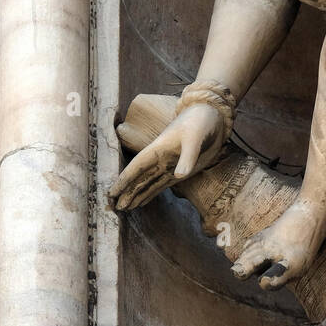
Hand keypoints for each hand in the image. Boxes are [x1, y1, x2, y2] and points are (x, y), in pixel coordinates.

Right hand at [109, 103, 225, 210]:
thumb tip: (178, 176)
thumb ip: (187, 157)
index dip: (124, 179)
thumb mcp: (195, 138)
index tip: (112, 192)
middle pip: (139, 178)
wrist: (213, 117)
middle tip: (115, 208)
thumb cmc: (200, 122)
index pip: (137, 166)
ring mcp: (170, 164)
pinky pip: (161, 184)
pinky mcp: (180, 170)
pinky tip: (142, 202)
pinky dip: (150, 193)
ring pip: (148, 183)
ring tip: (125, 208)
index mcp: (159, 148)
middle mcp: (161, 158)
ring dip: (136, 195)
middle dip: (127, 192)